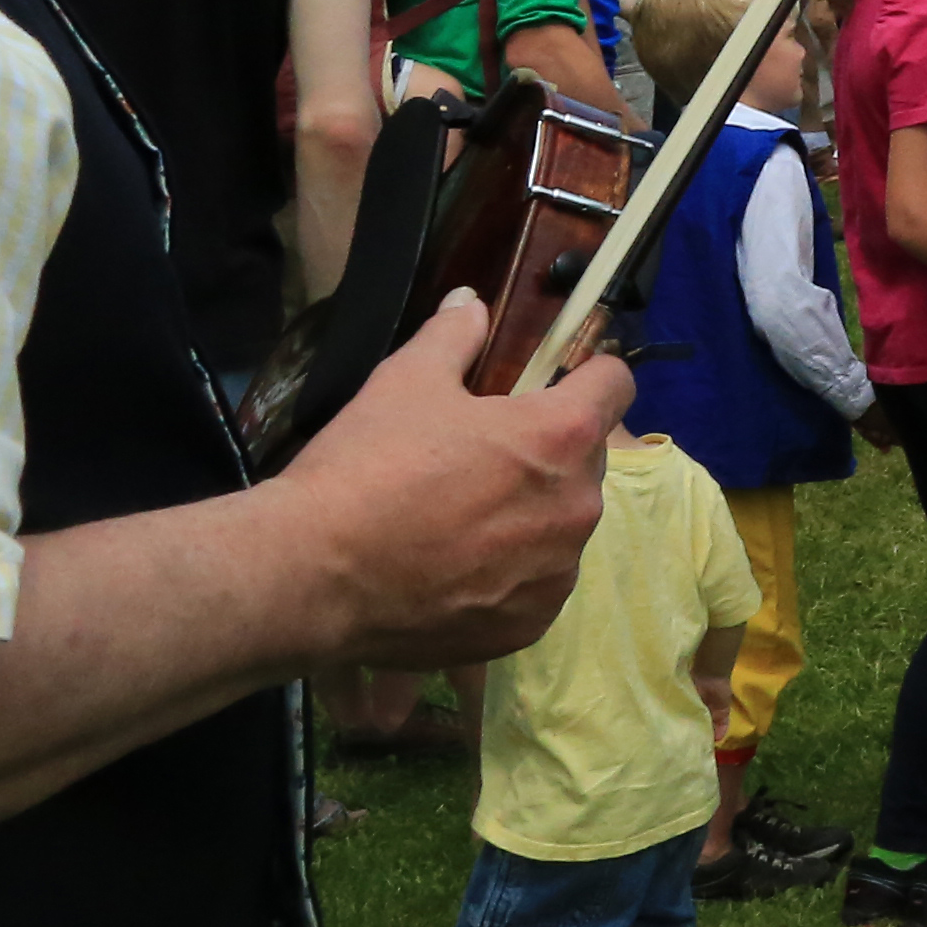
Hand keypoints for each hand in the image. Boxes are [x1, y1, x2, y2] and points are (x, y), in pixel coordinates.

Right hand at [273, 293, 626, 668]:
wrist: (312, 576)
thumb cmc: (367, 466)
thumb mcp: (406, 381)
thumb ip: (453, 337)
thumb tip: (472, 301)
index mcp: (563, 437)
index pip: (614, 385)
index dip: (587, 374)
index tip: (559, 379)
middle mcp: (578, 507)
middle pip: (585, 460)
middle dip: (547, 452)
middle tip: (483, 456)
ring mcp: (556, 574)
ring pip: (561, 526)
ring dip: (530, 516)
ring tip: (461, 519)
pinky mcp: (528, 626)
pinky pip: (536, 585)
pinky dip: (508, 575)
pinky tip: (455, 569)